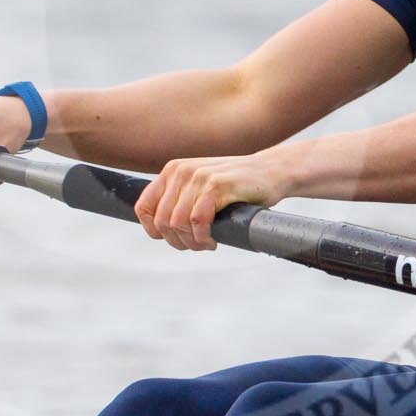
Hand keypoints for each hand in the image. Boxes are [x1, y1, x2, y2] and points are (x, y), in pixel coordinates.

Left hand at [134, 149, 293, 250]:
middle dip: (178, 241)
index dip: (154, 231)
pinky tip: (214, 240)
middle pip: (162, 222)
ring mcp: (199, 176)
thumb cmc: (237, 186)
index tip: (174, 238)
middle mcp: (181, 171)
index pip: (143, 208)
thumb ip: (178, 201)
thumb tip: (158, 228)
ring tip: (207, 243)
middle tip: (198, 245)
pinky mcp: (217, 185)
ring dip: (192, 242)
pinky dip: (203, 238)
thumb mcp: (200, 188)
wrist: (272, 171)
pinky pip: (197, 221)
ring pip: (177, 224)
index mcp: (172, 171)